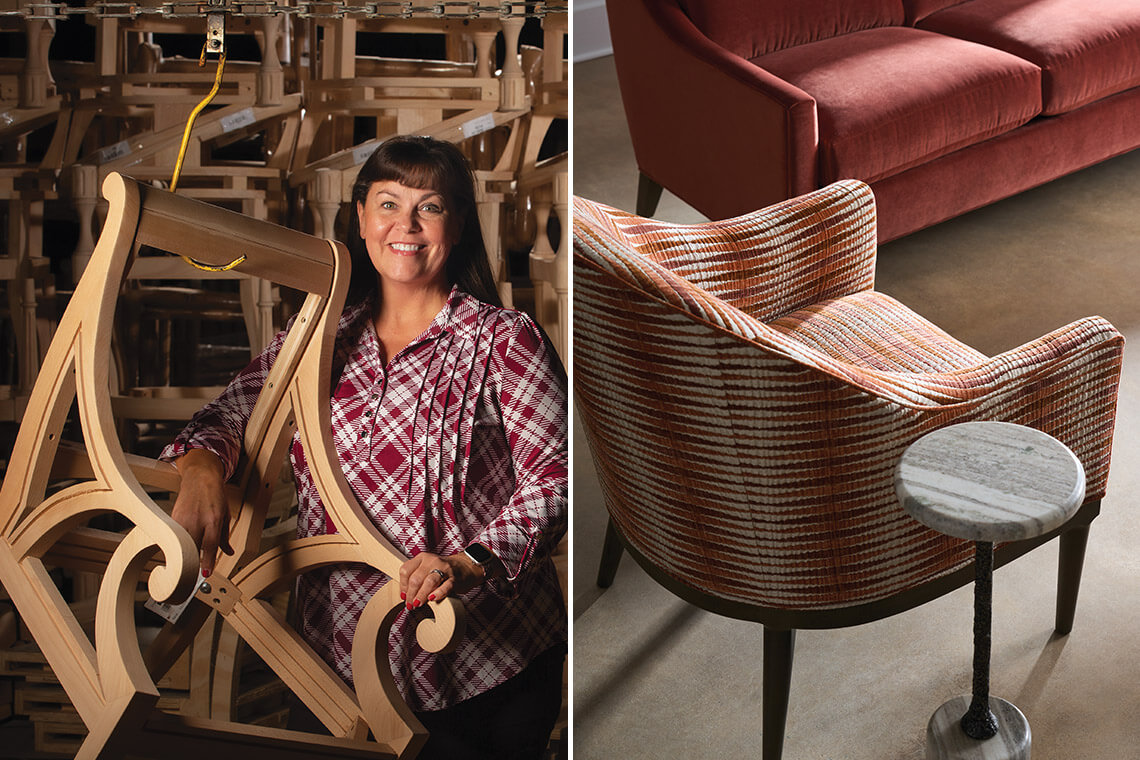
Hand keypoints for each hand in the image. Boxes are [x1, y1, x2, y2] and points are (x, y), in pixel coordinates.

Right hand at [170, 449, 233, 577]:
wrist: (200, 477)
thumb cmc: (214, 496)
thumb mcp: (225, 515)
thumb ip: (224, 537)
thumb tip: (229, 553)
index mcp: (213, 520)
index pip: (210, 544)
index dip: (208, 561)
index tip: (206, 573)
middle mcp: (197, 520)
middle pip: (193, 547)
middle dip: (194, 562)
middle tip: (195, 573)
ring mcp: (183, 519)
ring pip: (181, 544)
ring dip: (184, 554)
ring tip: (186, 563)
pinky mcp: (172, 518)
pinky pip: (174, 537)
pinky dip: (177, 544)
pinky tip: (179, 549)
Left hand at [398, 551, 485, 610]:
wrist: (465, 567)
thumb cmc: (442, 571)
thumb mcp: (426, 569)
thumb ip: (415, 578)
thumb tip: (405, 596)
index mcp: (422, 558)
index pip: (406, 570)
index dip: (402, 586)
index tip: (403, 596)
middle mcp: (432, 561)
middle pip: (416, 578)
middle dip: (411, 594)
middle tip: (410, 604)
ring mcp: (444, 568)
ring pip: (429, 582)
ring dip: (421, 595)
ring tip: (418, 604)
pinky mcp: (455, 578)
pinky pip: (446, 586)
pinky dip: (438, 593)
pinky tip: (433, 598)